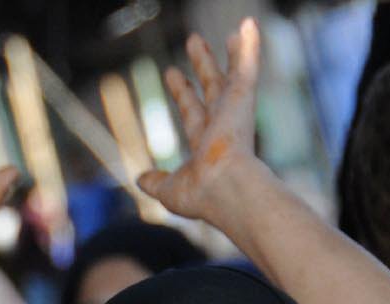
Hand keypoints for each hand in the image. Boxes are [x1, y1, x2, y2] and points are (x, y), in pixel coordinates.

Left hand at [138, 19, 262, 223]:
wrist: (225, 189)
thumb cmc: (200, 195)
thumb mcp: (168, 189)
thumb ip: (155, 181)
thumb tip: (140, 179)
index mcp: (206, 144)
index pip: (192, 111)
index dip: (182, 93)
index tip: (172, 74)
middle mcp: (223, 125)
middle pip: (211, 87)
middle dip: (202, 65)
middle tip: (193, 41)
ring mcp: (235, 111)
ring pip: (232, 73)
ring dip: (232, 52)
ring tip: (235, 30)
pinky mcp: (243, 99)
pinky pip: (247, 65)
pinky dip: (249, 46)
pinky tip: (249, 23)